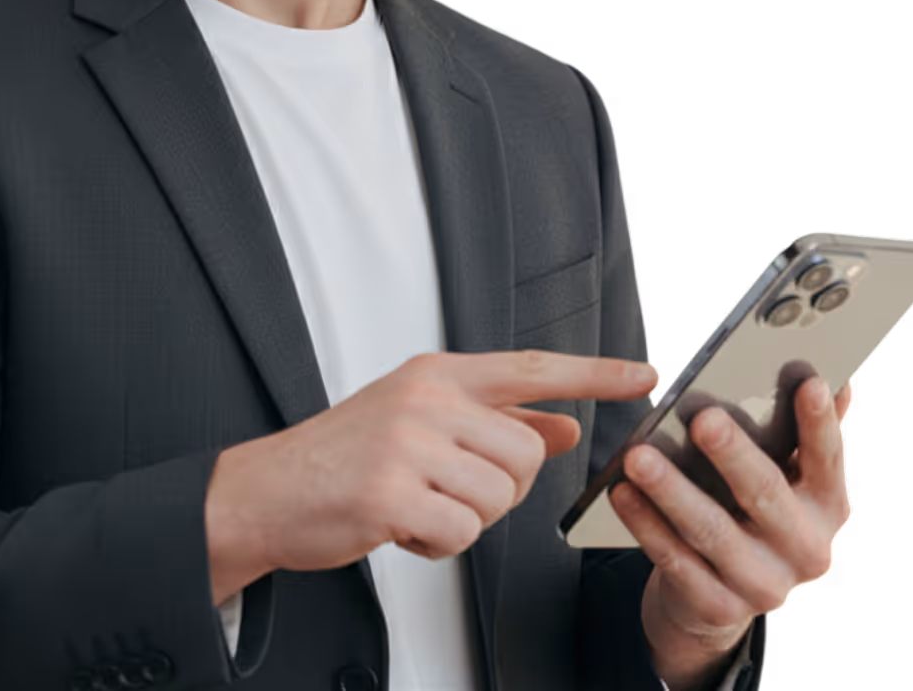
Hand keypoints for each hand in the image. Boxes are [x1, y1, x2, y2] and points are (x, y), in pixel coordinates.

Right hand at [232, 350, 659, 572]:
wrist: (269, 490)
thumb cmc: (345, 455)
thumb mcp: (421, 420)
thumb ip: (494, 419)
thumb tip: (562, 425)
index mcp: (436, 374)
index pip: (532, 368)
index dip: (594, 373)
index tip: (643, 374)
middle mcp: (426, 400)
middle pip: (524, 454)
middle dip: (499, 488)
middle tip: (447, 489)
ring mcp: (408, 444)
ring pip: (497, 498)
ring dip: (465, 519)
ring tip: (417, 504)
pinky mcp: (392, 494)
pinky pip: (460, 533)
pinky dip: (437, 544)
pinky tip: (401, 526)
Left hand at [611, 376, 853, 660]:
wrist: (722, 595)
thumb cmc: (752, 510)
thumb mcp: (787, 476)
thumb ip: (806, 431)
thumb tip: (837, 377)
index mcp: (828, 507)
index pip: (828, 459)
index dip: (821, 423)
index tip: (810, 382)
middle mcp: (807, 550)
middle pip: (766, 494)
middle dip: (734, 455)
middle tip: (703, 419)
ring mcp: (766, 586)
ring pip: (713, 531)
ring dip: (673, 491)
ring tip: (638, 456)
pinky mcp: (721, 608)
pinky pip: (676, 561)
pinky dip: (646, 525)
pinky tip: (621, 494)